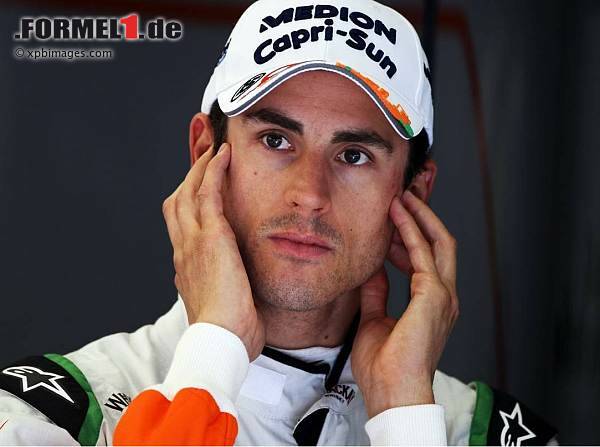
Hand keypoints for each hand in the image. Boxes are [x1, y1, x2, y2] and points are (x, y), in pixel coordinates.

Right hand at [161, 143, 264, 360]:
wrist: (220, 340)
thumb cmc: (226, 332)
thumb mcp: (218, 308)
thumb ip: (218, 292)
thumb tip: (223, 290)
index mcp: (186, 266)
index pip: (180, 225)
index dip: (186, 204)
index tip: (195, 190)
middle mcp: (184, 249)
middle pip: (177, 202)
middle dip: (188, 178)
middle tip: (200, 158)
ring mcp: (193, 241)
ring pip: (188, 192)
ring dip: (199, 167)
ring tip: (213, 149)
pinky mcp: (211, 236)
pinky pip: (208, 192)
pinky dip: (213, 170)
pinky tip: (223, 154)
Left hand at [351, 189, 458, 417]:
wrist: (392, 392)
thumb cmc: (385, 367)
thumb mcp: (374, 319)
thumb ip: (376, 293)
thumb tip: (372, 270)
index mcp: (432, 304)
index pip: (427, 259)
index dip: (412, 236)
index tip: (393, 219)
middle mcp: (443, 297)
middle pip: (440, 244)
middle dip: (424, 216)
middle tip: (404, 196)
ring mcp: (442, 295)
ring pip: (437, 242)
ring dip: (419, 217)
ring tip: (400, 198)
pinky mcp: (434, 295)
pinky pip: (422, 253)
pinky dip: (410, 230)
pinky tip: (396, 215)